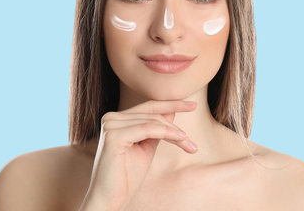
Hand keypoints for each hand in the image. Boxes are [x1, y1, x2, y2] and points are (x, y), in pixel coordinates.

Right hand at [79, 100, 197, 210]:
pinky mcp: (113, 136)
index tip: (193, 105)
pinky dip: (166, 133)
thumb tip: (171, 111)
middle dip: (176, 126)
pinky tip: (181, 140)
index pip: (148, 107)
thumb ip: (156, 130)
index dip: (171, 104)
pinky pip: (147, 129)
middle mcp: (111, 118)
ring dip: (175, 133)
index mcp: (117, 119)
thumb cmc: (126, 177)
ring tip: (190, 146)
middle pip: (152, 114)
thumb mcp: (146, 148)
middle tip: (193, 143)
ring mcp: (111, 125)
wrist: (109, 200)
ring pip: (152, 121)